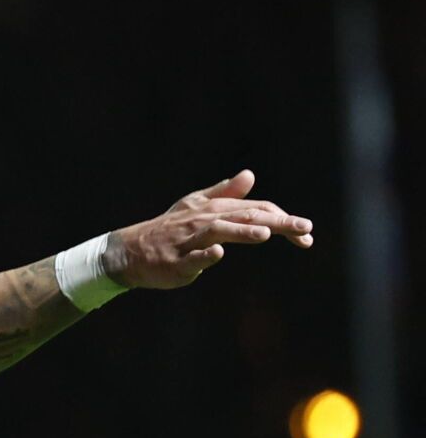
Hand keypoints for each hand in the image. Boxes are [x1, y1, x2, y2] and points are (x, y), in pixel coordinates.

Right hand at [105, 170, 312, 288]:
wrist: (130, 251)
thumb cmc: (168, 229)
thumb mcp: (194, 206)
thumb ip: (224, 193)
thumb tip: (249, 175)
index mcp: (213, 209)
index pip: (255, 209)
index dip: (282, 219)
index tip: (307, 233)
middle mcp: (203, 221)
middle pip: (244, 217)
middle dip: (277, 223)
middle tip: (305, 228)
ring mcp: (189, 241)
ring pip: (218, 232)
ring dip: (241, 231)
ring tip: (265, 233)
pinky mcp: (176, 262)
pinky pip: (192, 258)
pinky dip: (204, 255)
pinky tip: (217, 254)